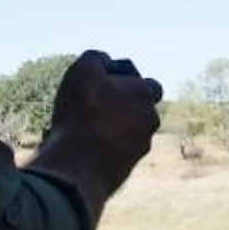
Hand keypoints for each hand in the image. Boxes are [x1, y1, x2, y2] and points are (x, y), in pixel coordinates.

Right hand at [36, 48, 161, 201]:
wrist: (78, 166)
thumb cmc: (83, 113)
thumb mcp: (84, 70)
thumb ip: (97, 58)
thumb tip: (105, 61)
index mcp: (145, 96)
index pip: (147, 83)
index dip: (125, 80)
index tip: (102, 82)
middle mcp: (149, 123)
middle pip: (138, 110)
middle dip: (121, 106)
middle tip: (94, 106)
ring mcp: (139, 149)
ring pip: (128, 134)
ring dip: (112, 128)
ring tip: (85, 128)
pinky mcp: (125, 171)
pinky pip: (116, 154)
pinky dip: (105, 149)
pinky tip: (84, 148)